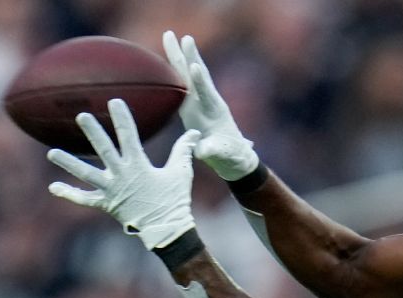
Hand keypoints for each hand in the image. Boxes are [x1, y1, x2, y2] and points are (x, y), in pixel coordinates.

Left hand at [47, 99, 199, 248]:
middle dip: (93, 132)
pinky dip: (69, 194)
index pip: (128, 136)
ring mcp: (111, 190)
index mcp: (139, 165)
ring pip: (86, 174)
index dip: (122, 118)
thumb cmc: (175, 200)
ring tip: (52, 153)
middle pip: (103, 150)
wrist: (167, 229)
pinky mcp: (107, 204)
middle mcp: (121, 175)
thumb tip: (194, 133)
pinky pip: (85, 199)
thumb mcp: (181, 172)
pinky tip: (54, 187)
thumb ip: (183, 150)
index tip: (114, 101)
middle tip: (81, 116)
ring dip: (68, 163)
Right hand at [162, 31, 258, 180]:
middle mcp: (208, 101)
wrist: (234, 155)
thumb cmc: (230, 155)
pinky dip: (176, 67)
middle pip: (197, 76)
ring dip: (180, 56)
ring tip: (171, 35)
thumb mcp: (222, 155)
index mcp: (215, 112)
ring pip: (188, 74)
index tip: (194, 66)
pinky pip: (183, 82)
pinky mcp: (193, 104)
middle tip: (183, 37)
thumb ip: (212, 150)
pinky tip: (169, 55)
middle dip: (189, 57)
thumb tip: (202, 150)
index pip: (206, 93)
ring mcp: (200, 101)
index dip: (200, 82)